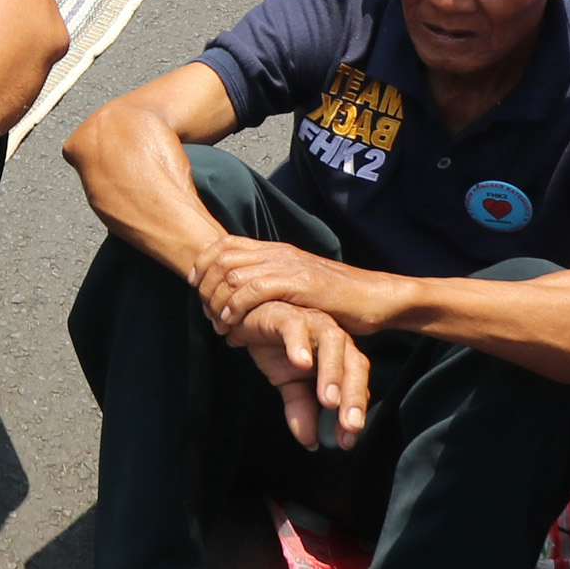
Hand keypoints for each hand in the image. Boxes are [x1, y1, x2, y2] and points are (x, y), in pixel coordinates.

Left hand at [193, 233, 390, 342]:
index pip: (225, 243)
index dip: (202, 263)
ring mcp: (289, 266)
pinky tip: (234, 325)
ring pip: (234, 274)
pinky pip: (255, 290)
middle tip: (205, 312)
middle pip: (222, 257)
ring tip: (219, 324)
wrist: (374, 297)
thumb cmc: (337, 298)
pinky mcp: (300, 283)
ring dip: (218, 301)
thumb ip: (272, 282)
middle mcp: (279, 252)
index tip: (195, 286)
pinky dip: (237, 307)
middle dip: (205, 286)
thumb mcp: (298, 283)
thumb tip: (242, 294)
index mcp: (276, 249)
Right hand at [234, 300, 370, 447]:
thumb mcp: (289, 384)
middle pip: (354, 362)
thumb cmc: (275, 346)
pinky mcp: (286, 314)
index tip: (347, 440)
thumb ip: (302, 409)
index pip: (356, 383)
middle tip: (349, 425)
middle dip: (354, 394)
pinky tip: (300, 364)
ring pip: (333, 341)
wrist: (244, 319)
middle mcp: (332, 337)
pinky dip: (300, 344)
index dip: (354, 411)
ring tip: (327, 400)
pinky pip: (296, 327)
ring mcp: (312, 322)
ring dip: (332, 371)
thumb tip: (311, 443)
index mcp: (339, 355)